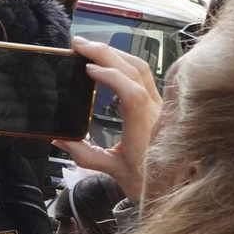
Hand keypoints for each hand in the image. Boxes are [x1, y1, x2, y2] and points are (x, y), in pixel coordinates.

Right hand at [58, 37, 161, 200]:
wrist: (175, 188)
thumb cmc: (147, 182)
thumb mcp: (112, 170)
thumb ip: (84, 154)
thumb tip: (59, 139)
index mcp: (143, 127)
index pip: (130, 91)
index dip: (110, 75)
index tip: (87, 68)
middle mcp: (155, 111)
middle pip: (135, 70)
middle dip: (106, 53)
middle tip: (79, 45)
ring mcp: (160, 106)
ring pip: (142, 69)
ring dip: (116, 54)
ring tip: (92, 48)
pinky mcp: (160, 105)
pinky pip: (145, 76)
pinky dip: (125, 63)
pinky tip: (111, 62)